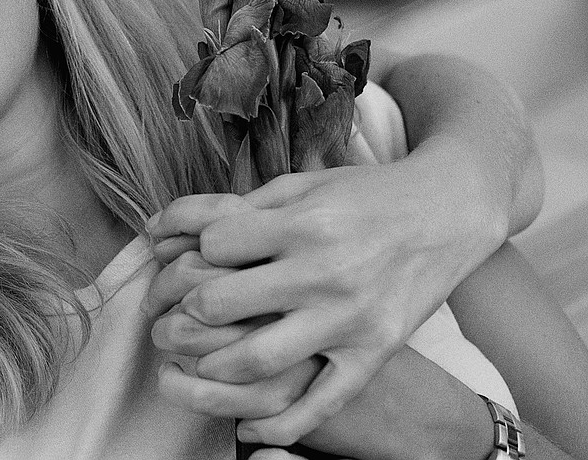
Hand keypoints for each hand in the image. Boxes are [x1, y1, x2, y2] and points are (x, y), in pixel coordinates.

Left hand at [145, 149, 504, 443]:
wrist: (448, 212)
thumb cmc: (364, 195)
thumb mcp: (301, 184)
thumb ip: (236, 207)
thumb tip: (163, 226)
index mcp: (305, 223)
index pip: (215, 246)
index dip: (195, 249)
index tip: (196, 256)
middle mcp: (326, 272)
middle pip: (222, 304)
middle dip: (182, 312)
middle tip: (171, 317)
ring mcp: (351, 319)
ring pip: (257, 359)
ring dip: (211, 366)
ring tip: (197, 362)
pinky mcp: (374, 353)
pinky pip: (319, 403)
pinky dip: (276, 426)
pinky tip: (246, 425)